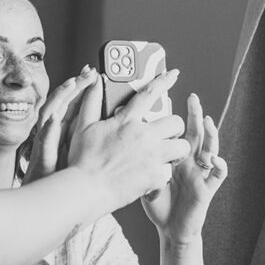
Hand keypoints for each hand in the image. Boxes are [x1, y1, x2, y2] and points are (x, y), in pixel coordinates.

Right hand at [23, 65, 97, 184]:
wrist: (42, 211)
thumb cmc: (60, 186)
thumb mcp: (75, 161)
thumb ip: (88, 142)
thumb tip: (108, 127)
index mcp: (63, 136)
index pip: (73, 106)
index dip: (81, 87)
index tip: (92, 72)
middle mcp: (53, 137)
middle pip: (63, 106)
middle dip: (74, 87)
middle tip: (86, 72)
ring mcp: (46, 147)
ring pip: (51, 117)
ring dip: (60, 100)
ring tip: (70, 85)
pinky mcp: (42, 161)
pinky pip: (44, 144)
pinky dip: (46, 132)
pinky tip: (52, 120)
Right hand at [68, 70, 190, 213]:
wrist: (86, 190)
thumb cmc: (82, 160)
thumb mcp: (82, 126)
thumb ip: (90, 100)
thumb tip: (93, 80)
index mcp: (127, 121)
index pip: (150, 93)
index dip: (164, 80)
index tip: (174, 74)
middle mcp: (144, 136)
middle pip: (176, 122)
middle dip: (173, 126)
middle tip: (164, 133)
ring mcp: (152, 157)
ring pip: (182, 146)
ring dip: (176, 149)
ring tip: (165, 153)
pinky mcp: (155, 176)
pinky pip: (169, 171)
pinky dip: (162, 173)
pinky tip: (150, 175)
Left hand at [141, 93, 227, 242]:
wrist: (169, 228)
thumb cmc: (158, 202)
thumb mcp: (145, 176)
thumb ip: (139, 157)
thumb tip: (121, 134)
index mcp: (175, 155)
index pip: (177, 129)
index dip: (176, 113)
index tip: (171, 94)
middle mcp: (190, 161)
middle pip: (195, 133)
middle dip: (195, 115)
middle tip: (192, 98)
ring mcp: (200, 173)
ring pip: (210, 148)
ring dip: (210, 134)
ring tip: (207, 120)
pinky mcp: (207, 189)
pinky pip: (218, 175)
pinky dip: (220, 165)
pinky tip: (216, 158)